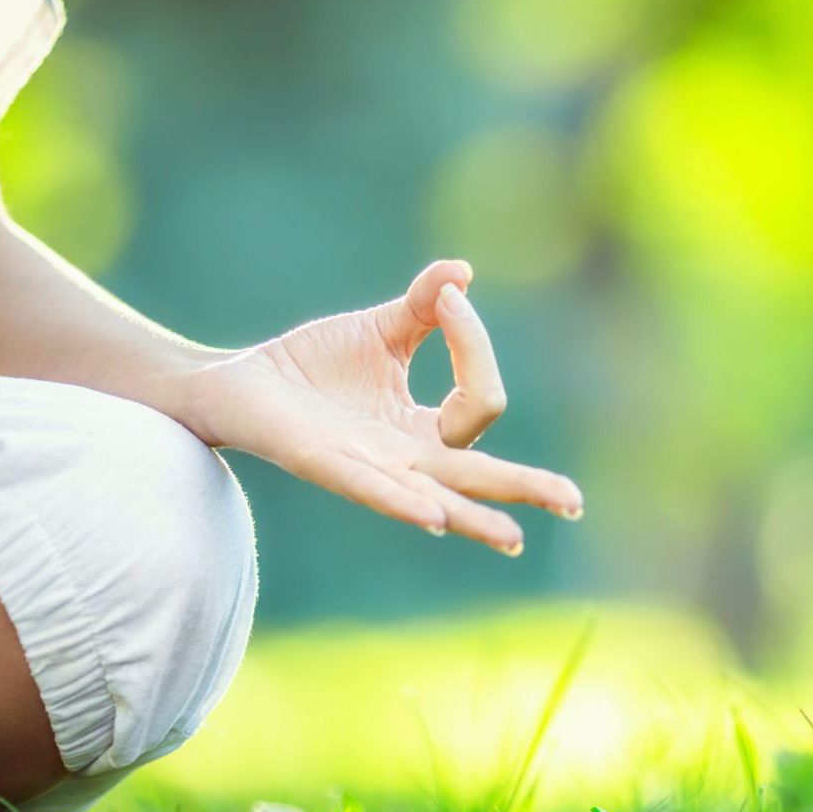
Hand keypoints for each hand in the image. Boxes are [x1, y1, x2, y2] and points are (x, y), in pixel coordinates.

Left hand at [187, 260, 581, 554]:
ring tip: (513, 538)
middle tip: (574, 504)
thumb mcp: (378, 330)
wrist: (238, 380)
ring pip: (433, 498)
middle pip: (476, 476)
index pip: (478, 400)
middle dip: (526, 488)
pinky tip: (432, 518)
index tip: (448, 298)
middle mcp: (402, 458)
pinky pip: (371, 489)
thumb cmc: (308, 365)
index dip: (475, 342)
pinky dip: (402, 501)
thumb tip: (463, 273)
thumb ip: (424, 307)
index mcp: (420, 428)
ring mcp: (367, 468)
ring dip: (473, 517)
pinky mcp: (324, 466)